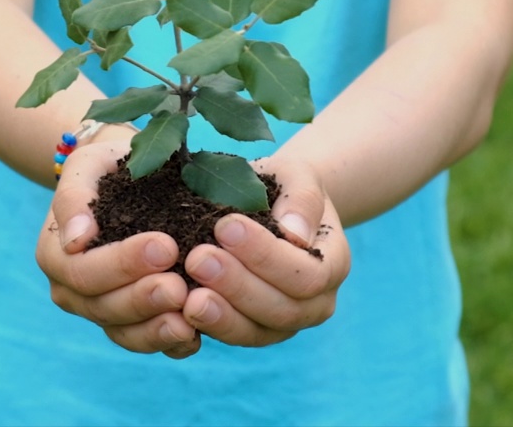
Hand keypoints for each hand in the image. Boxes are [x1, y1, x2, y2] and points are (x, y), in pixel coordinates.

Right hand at [35, 137, 200, 358]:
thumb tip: (76, 239)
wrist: (129, 176)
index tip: (165, 245)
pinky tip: (196, 334)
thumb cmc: (107, 166)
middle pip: (104, 307)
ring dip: (156, 330)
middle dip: (143, 298)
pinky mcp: (132, 323)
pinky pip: (147, 342)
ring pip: (124, 333)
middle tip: (180, 285)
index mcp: (56, 256)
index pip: (83, 272)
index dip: (122, 264)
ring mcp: (102, 311)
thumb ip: (74, 198)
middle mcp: (73, 291)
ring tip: (189, 317)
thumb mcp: (87, 166)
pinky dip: (170, 344)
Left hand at [181, 156, 350, 345]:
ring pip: (256, 332)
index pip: (307, 275)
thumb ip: (301, 199)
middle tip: (198, 259)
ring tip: (187, 297)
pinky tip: (179, 310)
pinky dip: (207, 327)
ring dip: (221, 316)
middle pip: (283, 310)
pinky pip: (232, 337)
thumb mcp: (298, 176)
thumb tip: (294, 233)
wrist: (270, 203)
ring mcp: (285, 323)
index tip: (225, 226)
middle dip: (237, 286)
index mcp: (333, 264)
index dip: (266, 256)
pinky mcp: (252, 330)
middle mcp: (316, 303)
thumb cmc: (285, 185)